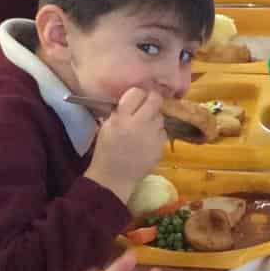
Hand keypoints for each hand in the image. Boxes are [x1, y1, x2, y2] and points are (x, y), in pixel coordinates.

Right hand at [84, 86, 166, 201]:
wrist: (114, 177)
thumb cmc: (106, 151)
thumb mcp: (107, 127)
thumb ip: (120, 112)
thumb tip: (134, 99)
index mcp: (121, 118)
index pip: (137, 93)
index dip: (139, 93)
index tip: (138, 96)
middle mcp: (139, 124)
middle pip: (155, 100)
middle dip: (153, 99)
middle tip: (148, 104)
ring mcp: (152, 136)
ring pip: (160, 117)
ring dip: (155, 118)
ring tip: (145, 127)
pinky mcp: (160, 147)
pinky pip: (163, 133)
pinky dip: (157, 134)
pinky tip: (148, 141)